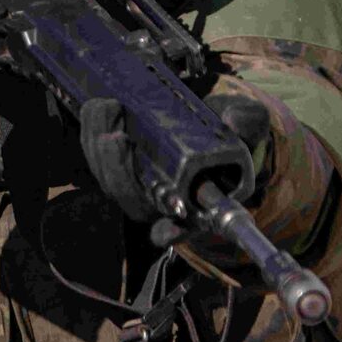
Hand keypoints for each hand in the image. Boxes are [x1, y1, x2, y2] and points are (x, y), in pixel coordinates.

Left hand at [78, 93, 275, 244]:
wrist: (208, 116)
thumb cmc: (229, 130)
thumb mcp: (247, 121)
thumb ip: (248, 121)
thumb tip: (234, 121)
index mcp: (200, 201)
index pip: (183, 226)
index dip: (172, 231)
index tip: (163, 233)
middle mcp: (165, 200)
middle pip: (134, 201)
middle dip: (119, 172)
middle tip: (117, 138)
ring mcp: (140, 183)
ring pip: (110, 179)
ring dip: (99, 148)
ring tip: (106, 109)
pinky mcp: (120, 163)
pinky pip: (98, 158)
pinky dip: (92, 133)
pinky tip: (96, 109)